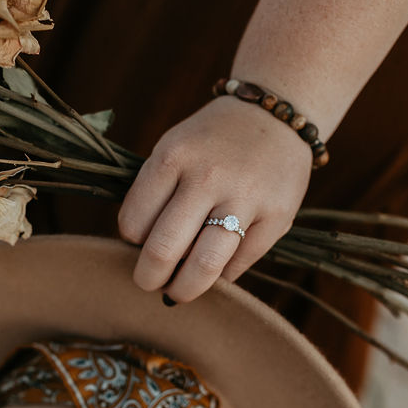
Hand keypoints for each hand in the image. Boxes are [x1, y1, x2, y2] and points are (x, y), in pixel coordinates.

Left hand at [118, 95, 312, 302]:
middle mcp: (208, 177)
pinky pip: (238, 265)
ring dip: (183, 289)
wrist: (275, 115)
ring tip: (177, 292)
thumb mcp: (173, 149)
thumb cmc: (210, 143)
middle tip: (148, 282)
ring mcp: (246, 197)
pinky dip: (221, 275)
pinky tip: (215, 267)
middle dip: (148, 278)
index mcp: (173, 157)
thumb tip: (140, 254)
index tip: (140, 242)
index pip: (133, 224)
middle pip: (163, 251)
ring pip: (205, 266)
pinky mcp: (277, 216)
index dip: (131, 242)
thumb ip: (154, 194)